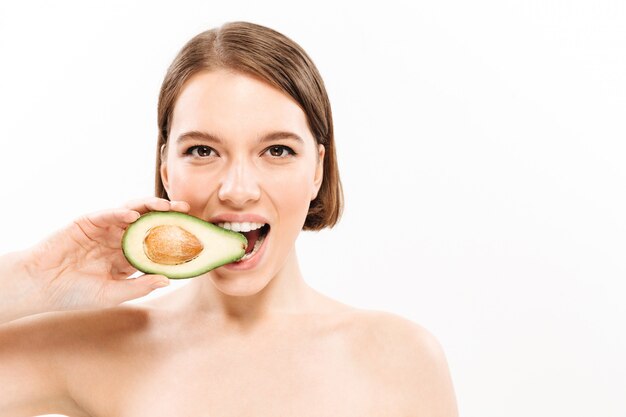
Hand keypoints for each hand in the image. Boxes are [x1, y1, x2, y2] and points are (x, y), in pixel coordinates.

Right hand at [19, 198, 189, 313]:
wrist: (40, 286)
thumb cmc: (74, 293)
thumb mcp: (112, 294)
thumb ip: (139, 286)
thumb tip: (167, 280)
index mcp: (127, 257)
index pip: (155, 243)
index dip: (173, 237)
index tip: (193, 234)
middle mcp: (119, 240)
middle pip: (148, 223)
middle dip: (168, 215)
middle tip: (186, 210)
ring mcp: (104, 229)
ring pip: (131, 213)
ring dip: (149, 207)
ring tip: (166, 206)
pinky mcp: (87, 222)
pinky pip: (107, 214)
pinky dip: (120, 212)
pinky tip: (132, 215)